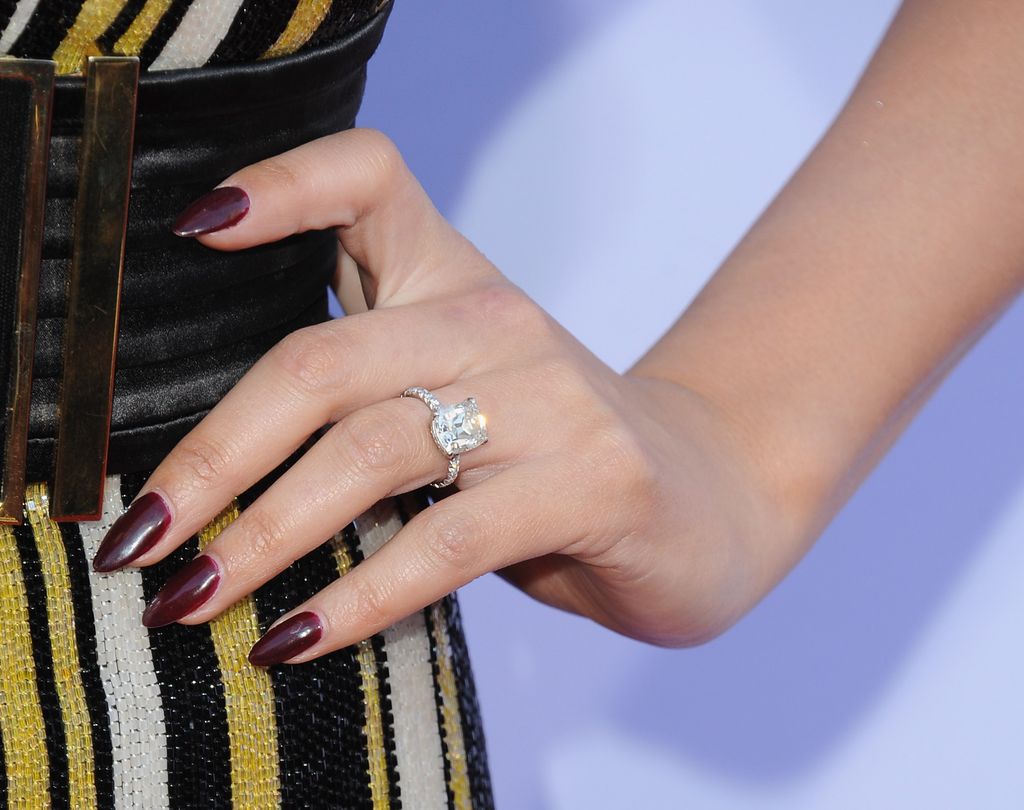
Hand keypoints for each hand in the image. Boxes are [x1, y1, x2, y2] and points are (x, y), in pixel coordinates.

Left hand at [92, 129, 783, 663]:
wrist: (708, 490)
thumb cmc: (553, 453)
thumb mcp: (458, 396)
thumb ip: (360, 403)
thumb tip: (209, 485)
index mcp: (453, 282)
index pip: (369, 178)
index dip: (282, 185)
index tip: (196, 231)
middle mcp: (495, 323)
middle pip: (322, 362)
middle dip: (213, 459)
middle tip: (139, 543)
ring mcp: (550, 399)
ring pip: (372, 452)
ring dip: (265, 537)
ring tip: (195, 601)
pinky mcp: (593, 482)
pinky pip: (447, 541)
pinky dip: (361, 595)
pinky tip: (298, 641)